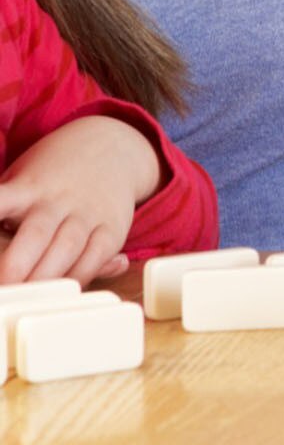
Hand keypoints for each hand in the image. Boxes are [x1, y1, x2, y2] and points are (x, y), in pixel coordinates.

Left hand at [0, 115, 157, 284]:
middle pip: (35, 234)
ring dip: (45, 278)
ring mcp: (87, 213)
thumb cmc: (52, 175)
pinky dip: (78, 278)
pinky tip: (62, 292)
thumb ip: (7, 212)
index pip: (1, 201)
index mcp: (27, 188)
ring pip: (67, 249)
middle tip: (4, 285)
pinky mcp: (111, 229)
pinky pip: (95, 258)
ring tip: (28, 298)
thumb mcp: (22, 181)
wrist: (111, 146)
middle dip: (16, 265)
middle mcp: (57, 200)